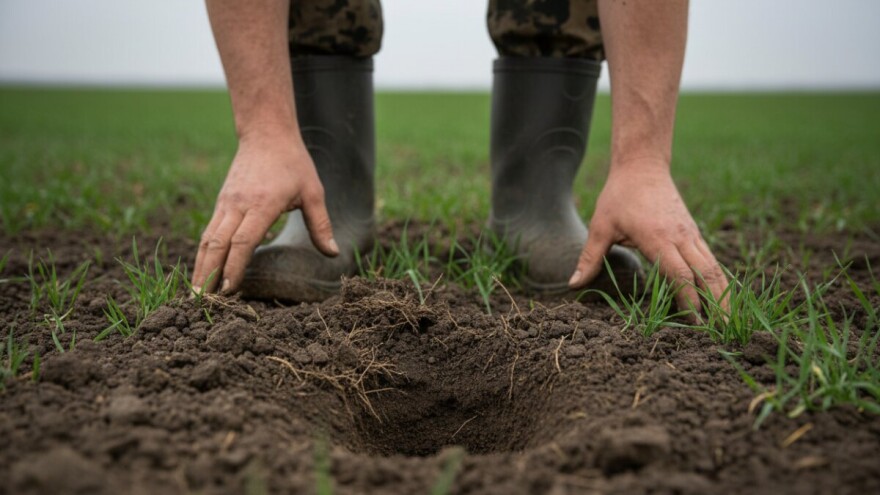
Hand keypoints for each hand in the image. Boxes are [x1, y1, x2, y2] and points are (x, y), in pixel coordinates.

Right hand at [191, 132, 337, 293]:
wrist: (266, 134)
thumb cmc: (293, 164)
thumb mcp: (313, 192)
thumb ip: (321, 224)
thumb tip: (333, 253)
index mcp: (262, 204)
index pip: (243, 241)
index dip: (235, 267)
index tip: (230, 290)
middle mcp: (238, 205)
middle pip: (217, 245)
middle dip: (209, 275)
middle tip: (203, 304)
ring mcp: (226, 203)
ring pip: (207, 240)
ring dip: (201, 268)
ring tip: (196, 295)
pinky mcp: (221, 203)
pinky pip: (208, 232)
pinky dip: (203, 254)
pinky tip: (202, 272)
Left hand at [568, 162, 727, 315]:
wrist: (643, 166)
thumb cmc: (619, 196)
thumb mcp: (600, 226)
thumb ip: (590, 258)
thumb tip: (574, 284)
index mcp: (657, 238)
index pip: (680, 275)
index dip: (688, 300)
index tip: (692, 322)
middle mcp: (680, 237)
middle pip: (706, 274)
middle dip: (715, 303)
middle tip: (720, 330)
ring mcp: (691, 234)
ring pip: (714, 267)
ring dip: (722, 294)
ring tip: (726, 320)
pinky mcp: (694, 232)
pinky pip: (710, 259)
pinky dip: (717, 279)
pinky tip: (719, 297)